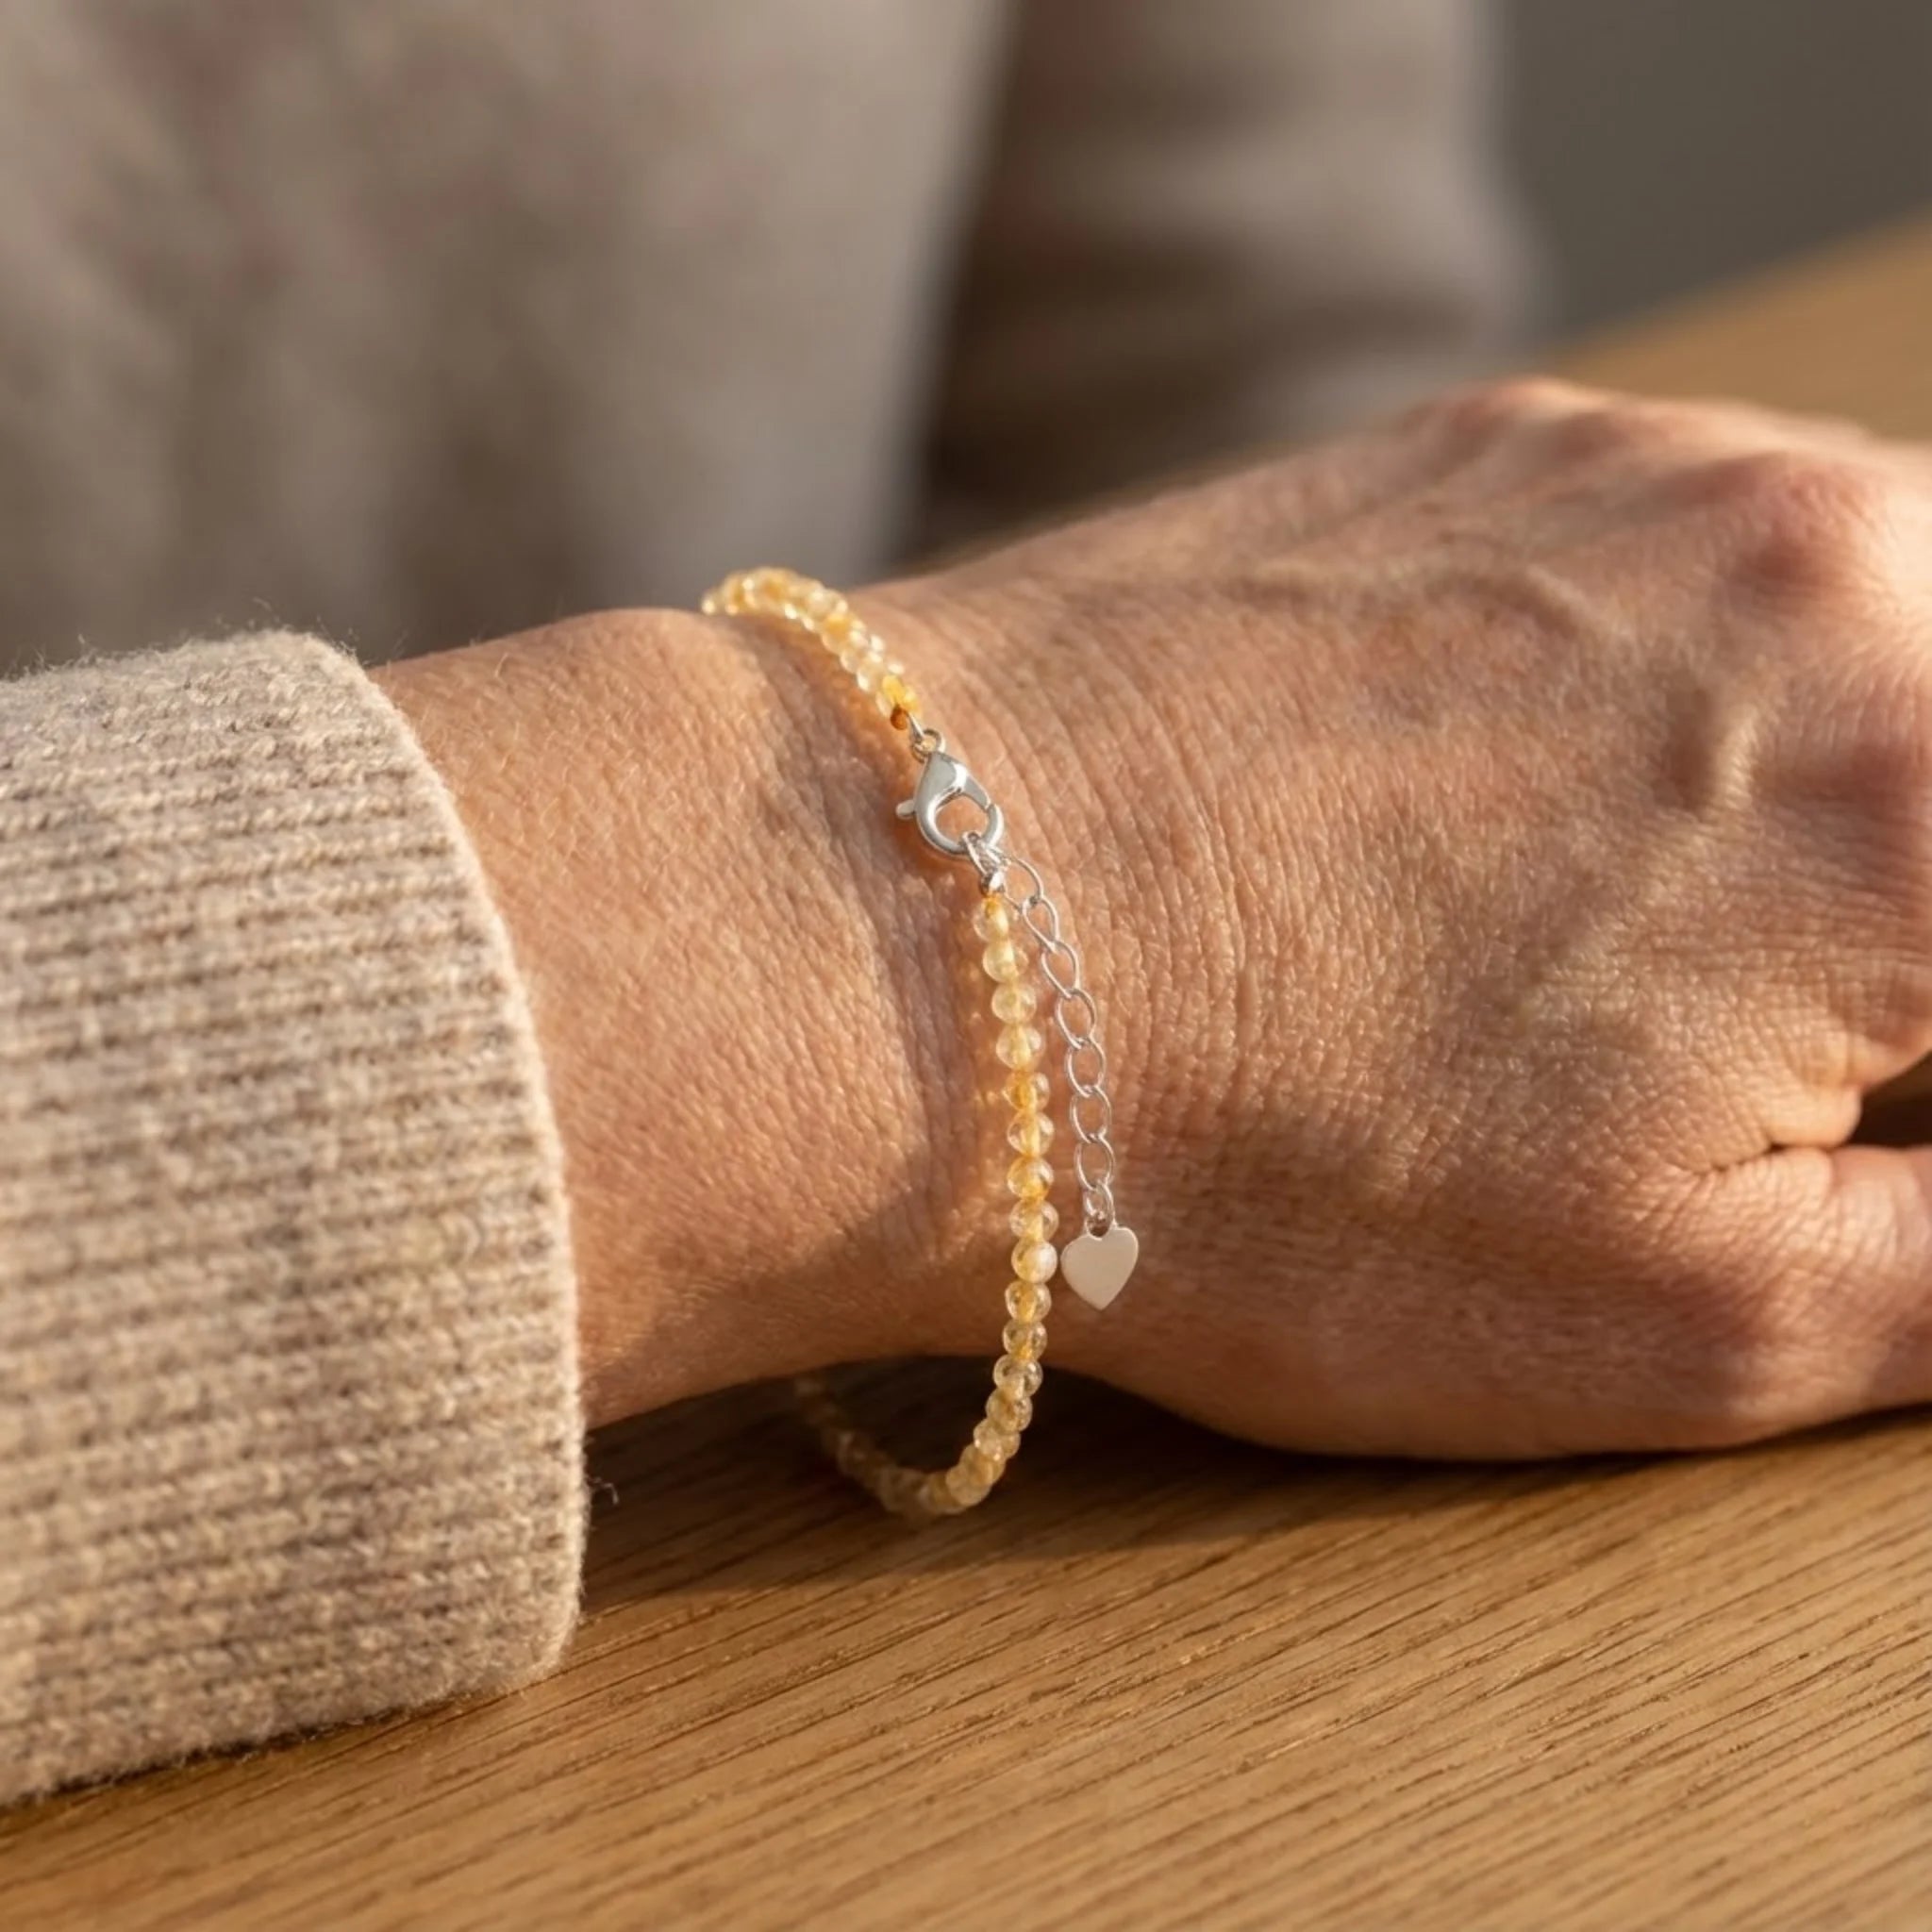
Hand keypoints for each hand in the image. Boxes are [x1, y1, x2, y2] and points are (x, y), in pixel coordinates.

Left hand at [874, 377, 1931, 1455]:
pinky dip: (1713, 654)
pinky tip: (1552, 784)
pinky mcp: (1485, 445)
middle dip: (1901, 911)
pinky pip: (1706, 533)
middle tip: (1784, 1028)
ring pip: (1890, 603)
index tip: (1857, 1107)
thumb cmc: (1257, 1165)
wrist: (900, 944)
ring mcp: (1647, 474)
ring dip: (1852, 758)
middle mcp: (1837, 565)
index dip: (1928, 1057)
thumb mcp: (1679, 1323)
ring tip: (1656, 922)